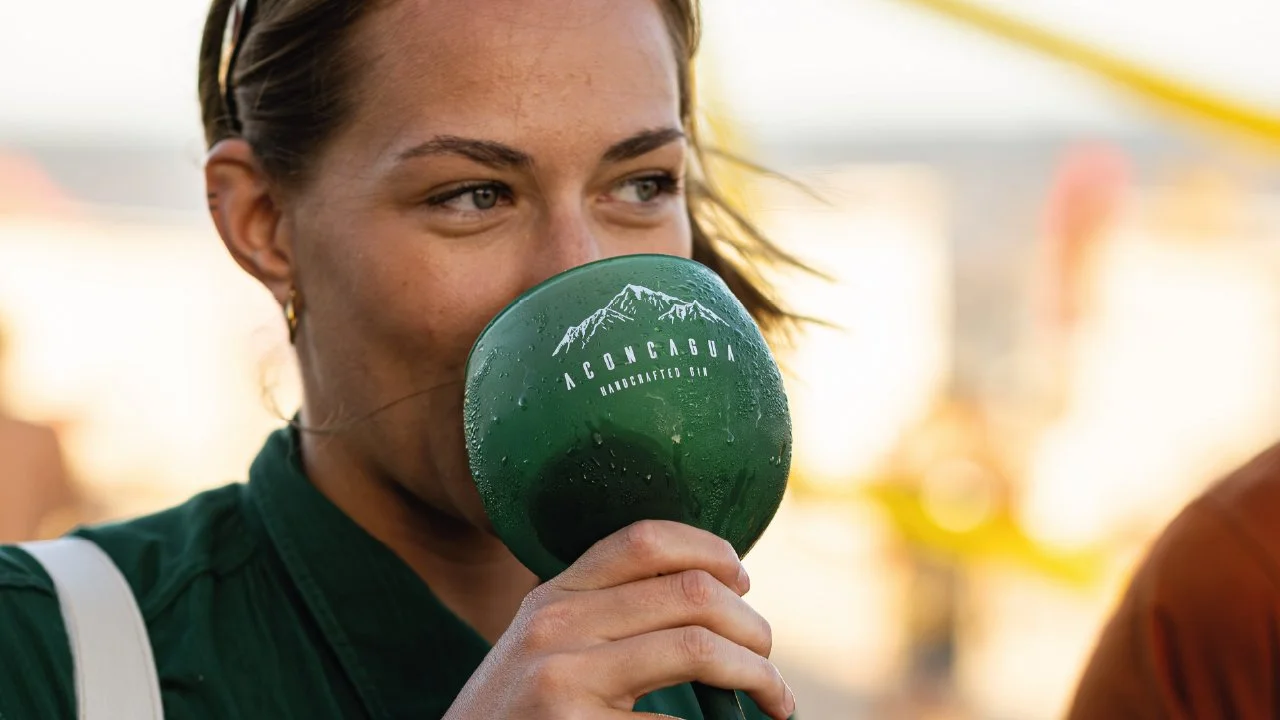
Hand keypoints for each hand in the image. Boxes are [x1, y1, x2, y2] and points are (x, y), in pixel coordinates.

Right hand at [443, 520, 794, 718]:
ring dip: (759, 673)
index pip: (644, 539)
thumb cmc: (520, 717)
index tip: (742, 579)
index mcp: (551, 596)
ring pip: (698, 646)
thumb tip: (707, 594)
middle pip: (690, 592)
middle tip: (767, 657)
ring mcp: (563, 679)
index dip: (710, 550)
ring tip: (776, 698)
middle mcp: (555, 626)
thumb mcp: (544, 649)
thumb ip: (601, 615)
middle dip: (751, 626)